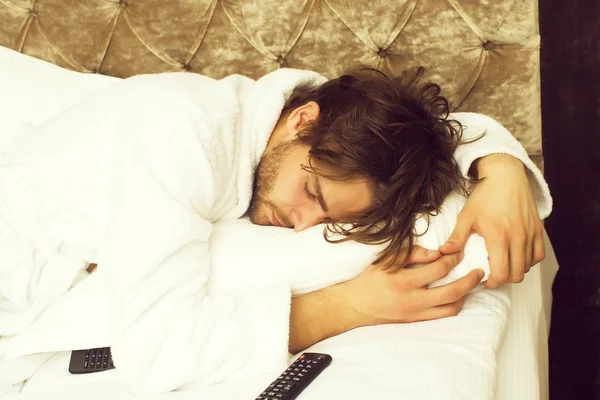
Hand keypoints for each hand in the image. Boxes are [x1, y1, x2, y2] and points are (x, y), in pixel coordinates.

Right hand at [342, 246, 483, 323]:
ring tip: (471, 284)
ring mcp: (415, 313)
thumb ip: (412, 253)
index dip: (452, 259)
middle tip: (479, 272)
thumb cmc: (371, 279)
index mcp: (404, 280)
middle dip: (470, 281)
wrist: (356, 305)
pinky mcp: (416, 321)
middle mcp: (412, 299)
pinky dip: (453, 306)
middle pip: (451, 292)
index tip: (458, 253)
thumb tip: (436, 253)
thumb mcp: (387, 259)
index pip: (438, 269)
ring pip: (451, 308)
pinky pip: (442, 316)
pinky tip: (456, 296)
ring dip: (465, 295)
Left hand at [439, 154, 544, 287]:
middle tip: (493, 274)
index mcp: (499, 237)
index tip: (484, 279)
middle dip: (504, 279)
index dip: (493, 282)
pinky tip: (517, 256)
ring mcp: (530, 234)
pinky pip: (539, 254)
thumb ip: (457, 237)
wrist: (505, 175)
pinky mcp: (539, 229)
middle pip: (517, 274)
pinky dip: (529, 260)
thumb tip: (444, 253)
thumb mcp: (466, 216)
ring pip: (528, 266)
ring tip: (503, 263)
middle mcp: (518, 238)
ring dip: (516, 269)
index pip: (501, 273)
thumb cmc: (484, 195)